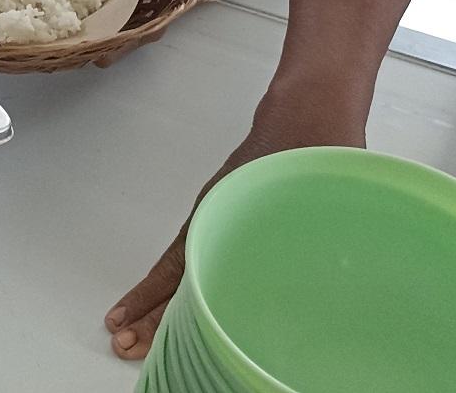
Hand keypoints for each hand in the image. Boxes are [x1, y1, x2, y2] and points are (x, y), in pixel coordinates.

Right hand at [105, 99, 367, 358]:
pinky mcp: (229, 215)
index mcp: (226, 212)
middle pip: (174, 274)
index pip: (180, 268)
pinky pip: (196, 254)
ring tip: (135, 332)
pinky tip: (179, 302)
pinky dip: (179, 281)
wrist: (308, 112)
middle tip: (124, 343)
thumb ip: (316, 244)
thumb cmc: (315, 150)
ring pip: (183, 267)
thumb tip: (331, 293)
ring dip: (159, 302)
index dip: (153, 302)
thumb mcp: (320, 199)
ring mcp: (218, 215)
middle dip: (148, 313)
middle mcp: (214, 216)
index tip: (129, 327)